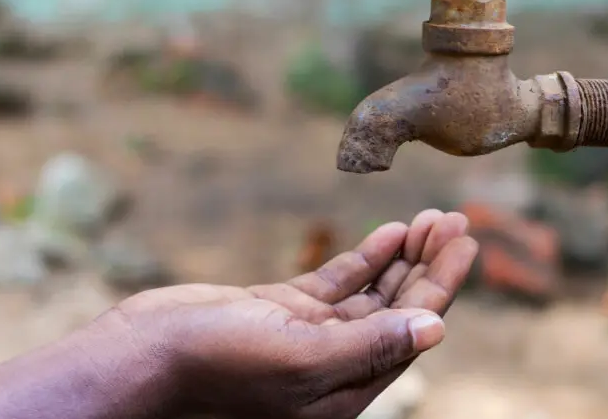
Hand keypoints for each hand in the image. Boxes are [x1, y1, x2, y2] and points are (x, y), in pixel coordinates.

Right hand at [94, 210, 477, 418]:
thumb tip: (436, 329)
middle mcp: (334, 366)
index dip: (443, 286)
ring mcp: (307, 336)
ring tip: (433, 218)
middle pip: (399, 310)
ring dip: (404, 257)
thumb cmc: (214, 367)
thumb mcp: (300, 360)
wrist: (140, 358)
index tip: (467, 244)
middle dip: (430, 265)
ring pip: (373, 293)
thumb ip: (370, 346)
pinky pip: (339, 283)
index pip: (411, 331)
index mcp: (345, 390)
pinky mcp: (282, 311)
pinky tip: (391, 233)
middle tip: (458, 221)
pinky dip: (367, 257)